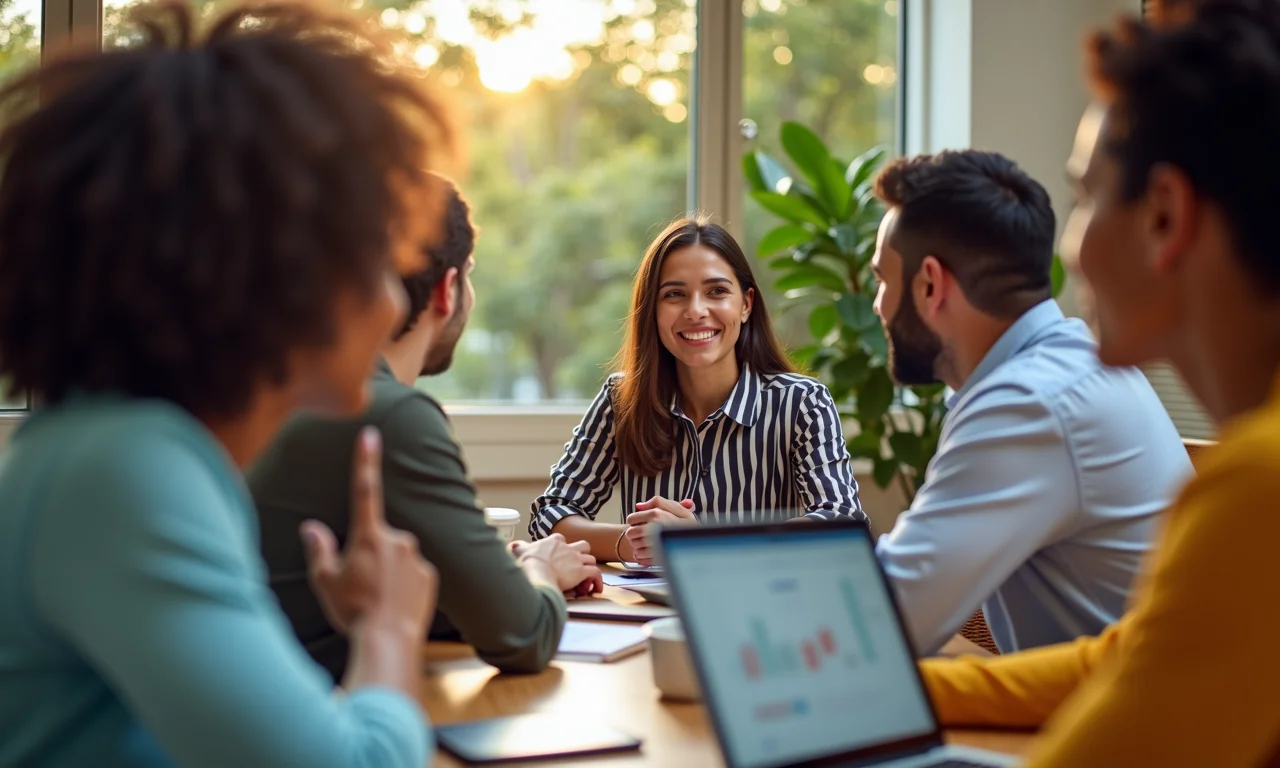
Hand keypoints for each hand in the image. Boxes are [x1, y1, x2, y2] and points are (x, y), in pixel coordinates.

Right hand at [301, 427, 437, 636]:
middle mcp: (397, 539)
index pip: (364, 489)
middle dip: (369, 555)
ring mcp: (416, 557)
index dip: (365, 461)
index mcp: (369, 536)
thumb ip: (319, 549)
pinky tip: (392, 605)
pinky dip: (402, 585)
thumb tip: (311, 527)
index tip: (370, 434)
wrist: (388, 640)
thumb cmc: (353, 611)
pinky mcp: (430, 575)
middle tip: (359, 587)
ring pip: (396, 557)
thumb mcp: (325, 581)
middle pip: (378, 539)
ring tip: (376, 600)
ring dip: (386, 572)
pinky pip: (412, 574)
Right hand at [509, 534, 603, 595]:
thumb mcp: (521, 551)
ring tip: (587, 578)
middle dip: (583, 554)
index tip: (560, 557)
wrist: (537, 571)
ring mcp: (576, 559)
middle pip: (583, 546)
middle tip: (578, 565)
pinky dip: (598, 580)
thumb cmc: (528, 563)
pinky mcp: (582, 571)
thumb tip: (512, 545)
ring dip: (590, 568)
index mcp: (554, 541)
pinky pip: (596, 573)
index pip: (563, 540)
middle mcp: (568, 547)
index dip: (563, 548)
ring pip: (592, 559)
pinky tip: (596, 588)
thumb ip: (519, 547)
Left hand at [623, 497, 695, 565]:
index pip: (632, 518)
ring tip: (647, 543)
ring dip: (638, 545)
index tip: (640, 523)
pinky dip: (642, 556)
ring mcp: (655, 544)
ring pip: (634, 546)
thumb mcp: (676, 508)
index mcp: (657, 514)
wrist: (700, 543)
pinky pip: (639, 558)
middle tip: (642, 534)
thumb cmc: (687, 524)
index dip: (634, 521)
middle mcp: (654, 528)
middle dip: (634, 534)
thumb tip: (638, 506)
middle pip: (630, 533)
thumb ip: (657, 502)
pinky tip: (649, 553)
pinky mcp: (656, 558)